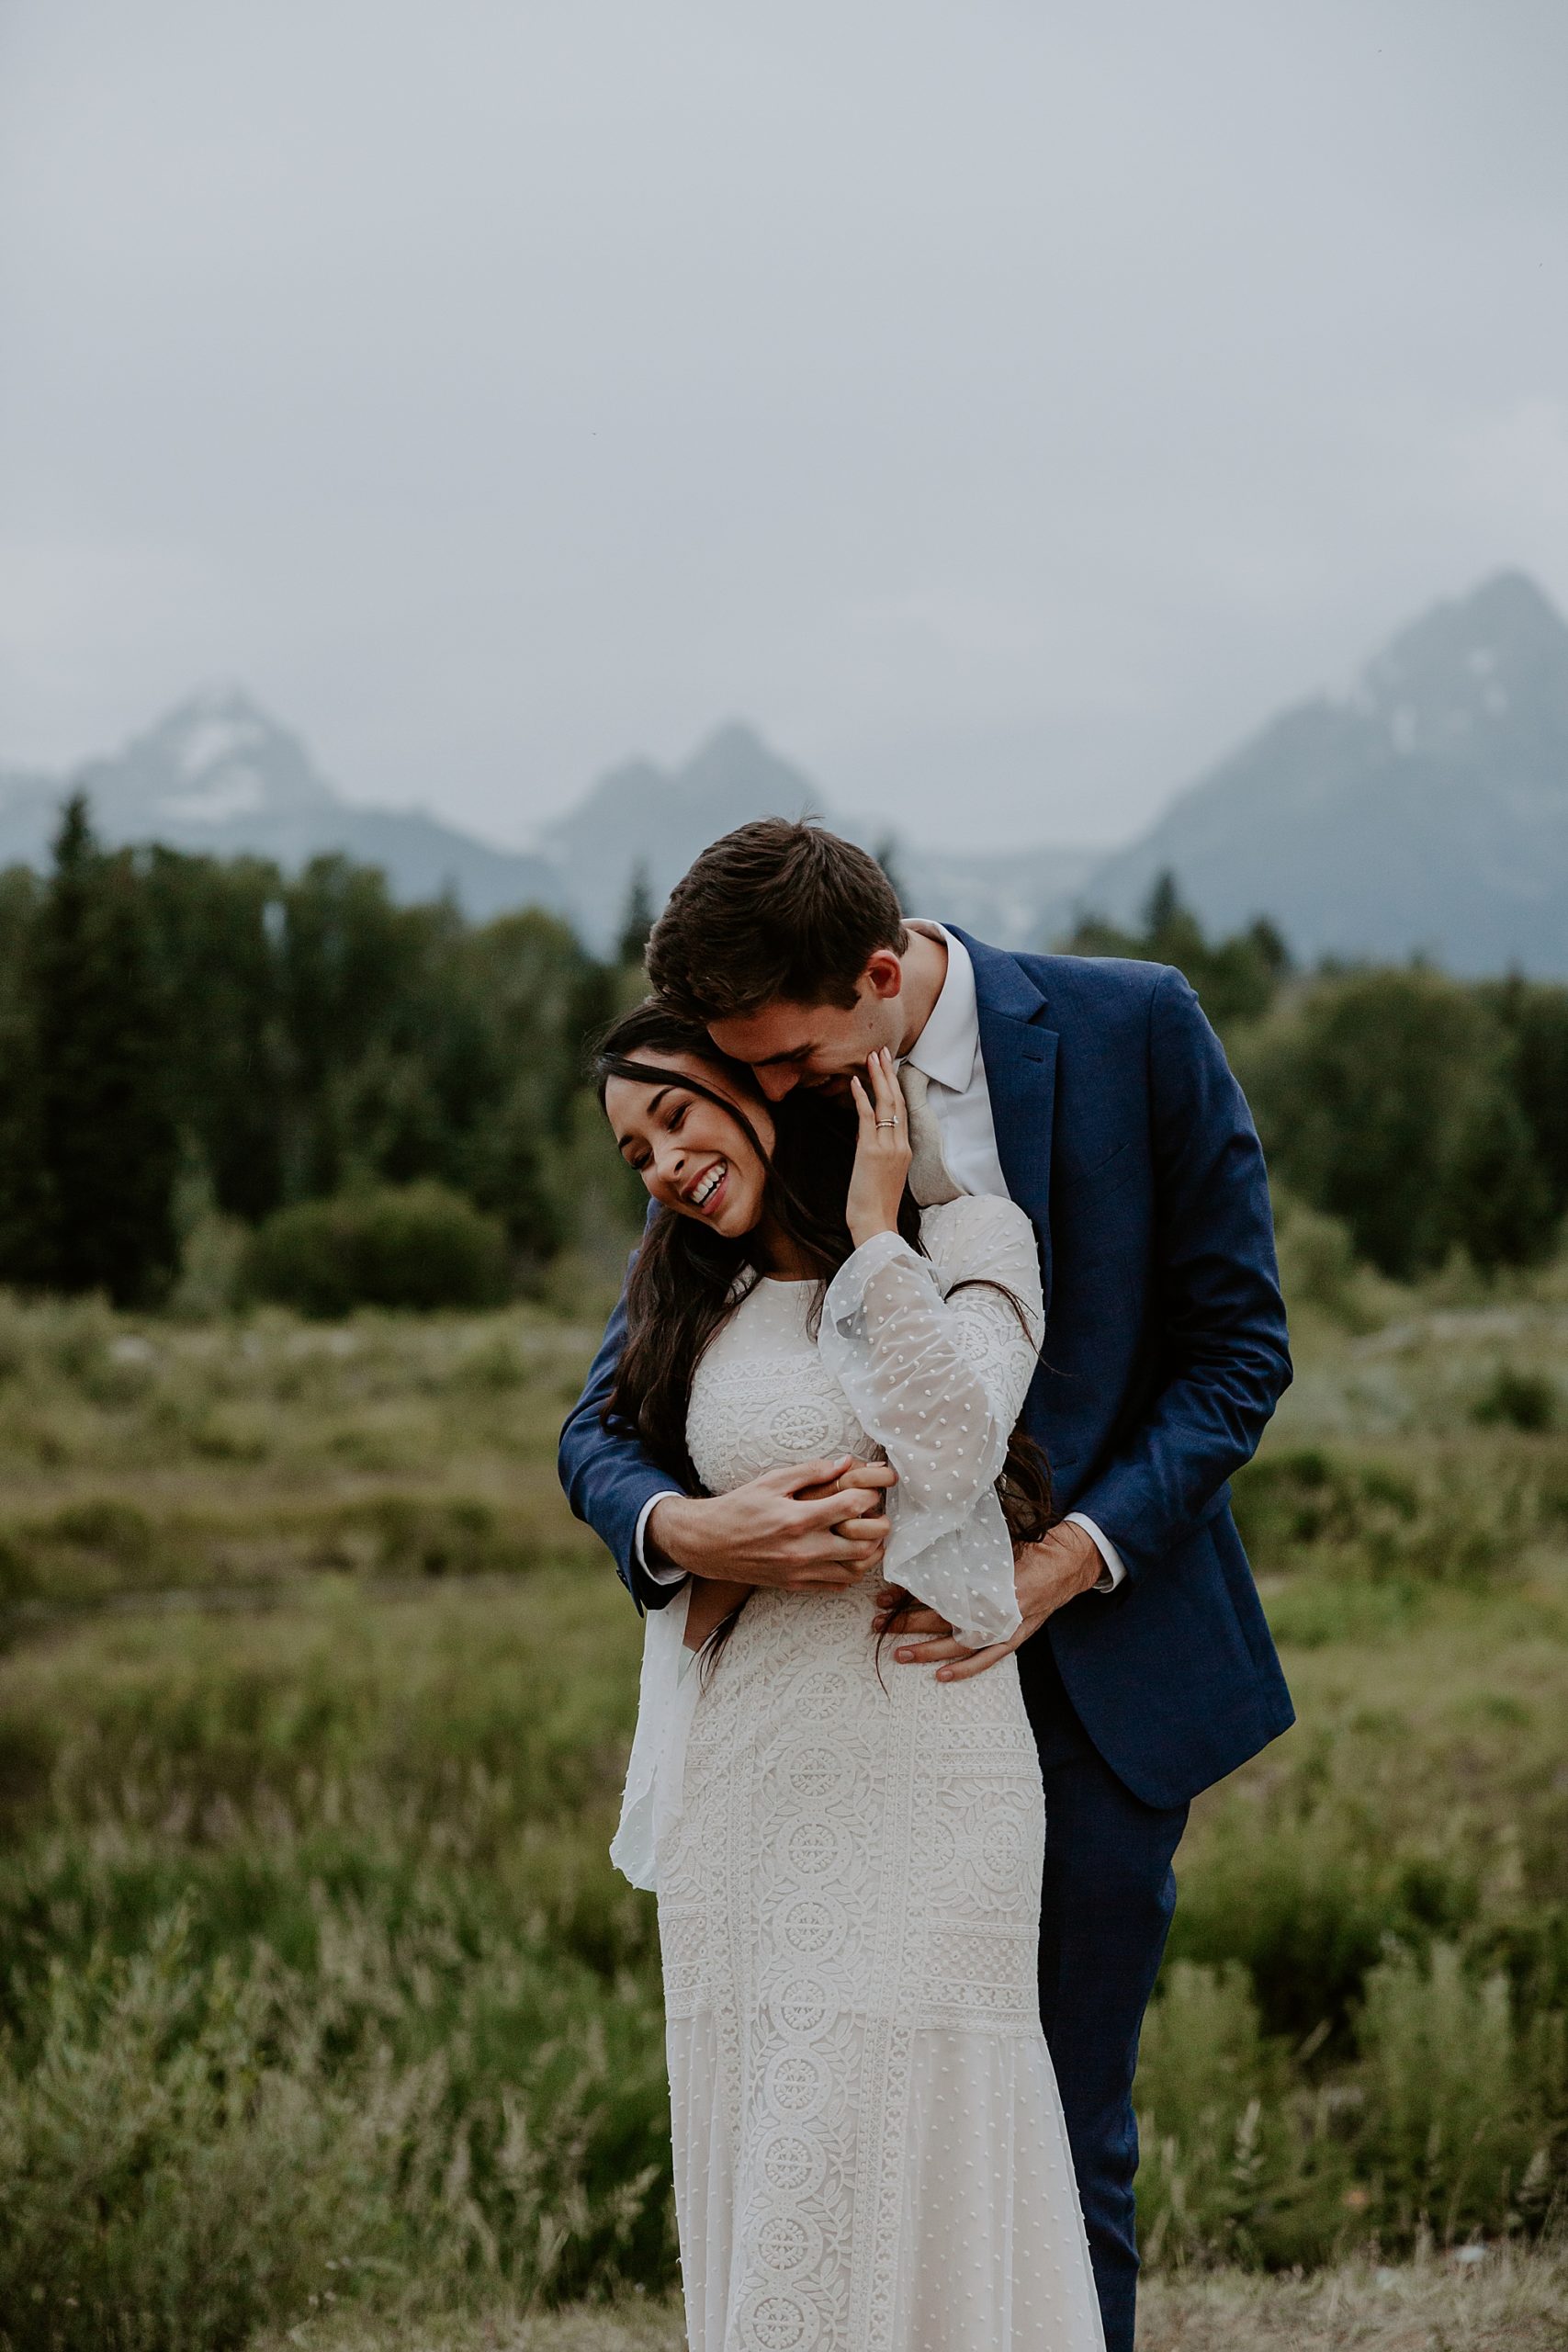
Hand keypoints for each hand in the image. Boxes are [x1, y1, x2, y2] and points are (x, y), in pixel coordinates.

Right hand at [648, 1456, 896, 1589]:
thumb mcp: (771, 1481)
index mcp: (797, 1519)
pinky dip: (849, 1572)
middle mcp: (802, 1549)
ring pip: (854, 1571)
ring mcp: (800, 1571)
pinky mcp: (795, 1585)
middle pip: (862, 1545)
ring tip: (868, 1537)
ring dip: (868, 1554)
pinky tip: (847, 1555)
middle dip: (879, 1528)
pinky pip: (835, 1586)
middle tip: (879, 1516)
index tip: (869, 1491)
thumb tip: (845, 1463)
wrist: (709, 1543)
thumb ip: (810, 1471)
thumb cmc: (739, 1508)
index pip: (851, 1507)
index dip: (868, 1496)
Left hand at [846, 1047, 912, 1247]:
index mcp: (905, 1151)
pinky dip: (861, 1098)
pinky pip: (867, 1118)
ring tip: (871, 1056)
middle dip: (889, 1074)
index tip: (889, 1068)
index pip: (902, 1111)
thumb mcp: (881, 1175)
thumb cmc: (876, 1207)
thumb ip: (878, 1153)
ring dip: (878, 1078)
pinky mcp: (871, 1152)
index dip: (896, 1087)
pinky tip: (854, 1081)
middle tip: (883, 1051)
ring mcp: (887, 1147)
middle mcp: (900, 1145)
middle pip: (898, 1101)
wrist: (876, 1226)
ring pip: (886, 1104)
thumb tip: (866, 1136)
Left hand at [871, 1520, 1104, 1680]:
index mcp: (985, 1579)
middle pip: (942, 1618)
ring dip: (926, 1649)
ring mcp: (1004, 1627)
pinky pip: (985, 1659)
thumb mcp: (992, 1540)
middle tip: (878, 1622)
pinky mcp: (1012, 1638)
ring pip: (957, 1644)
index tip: (885, 1595)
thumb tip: (922, 1549)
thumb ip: (962, 1548)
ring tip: (897, 1653)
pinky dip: (963, 1669)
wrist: (1065, 1563)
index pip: (938, 1592)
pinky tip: (940, 1676)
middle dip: (906, 1621)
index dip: (909, 1596)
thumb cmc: (1027, 1546)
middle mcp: (993, 1607)